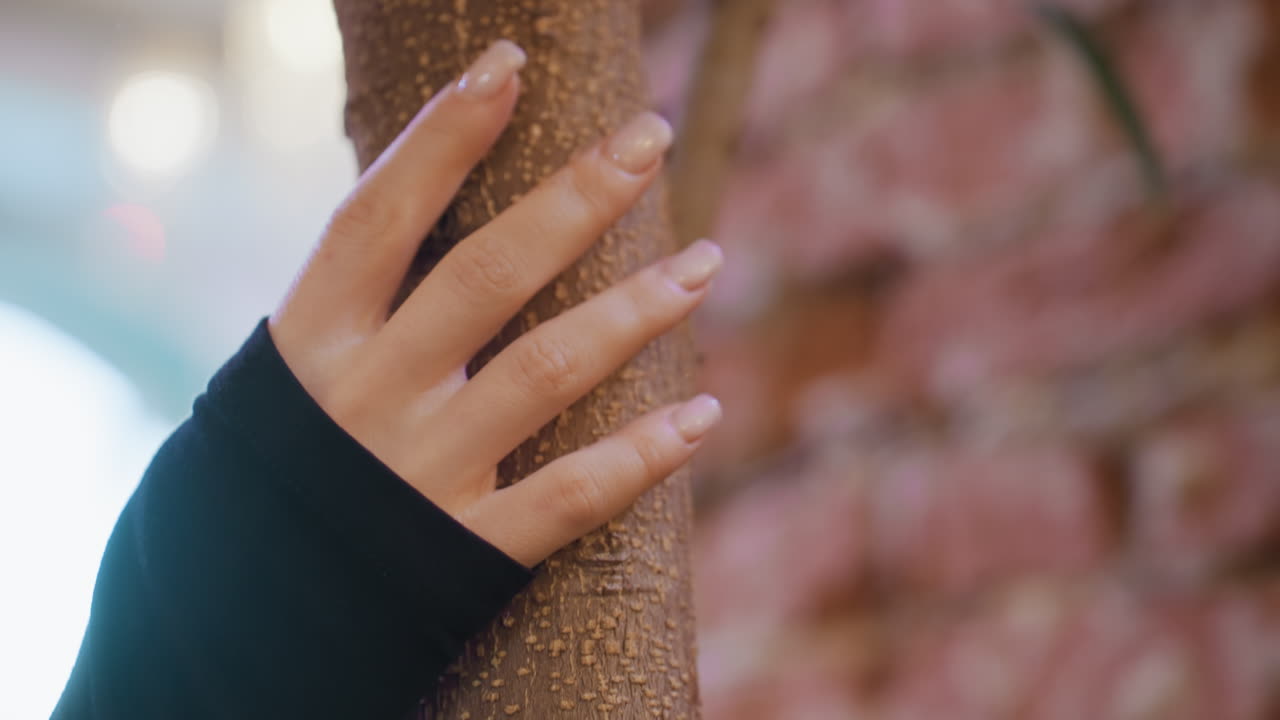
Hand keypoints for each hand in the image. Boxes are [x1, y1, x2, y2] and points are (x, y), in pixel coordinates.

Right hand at [267, 40, 721, 568]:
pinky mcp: (463, 549)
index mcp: (312, 339)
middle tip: (646, 137)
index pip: (380, 214)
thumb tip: (439, 195)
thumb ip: (364, 298)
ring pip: (544, 372)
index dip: (442, 136)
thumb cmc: (289, 466)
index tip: (508, 65)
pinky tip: (703, 413)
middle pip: (485, 275)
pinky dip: (641, 457)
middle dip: (573, 198)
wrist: (246, 614)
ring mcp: (418, 475)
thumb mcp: (296, 371)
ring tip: (705, 263)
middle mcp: (365, 397)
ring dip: (634, 312)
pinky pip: (568, 498)